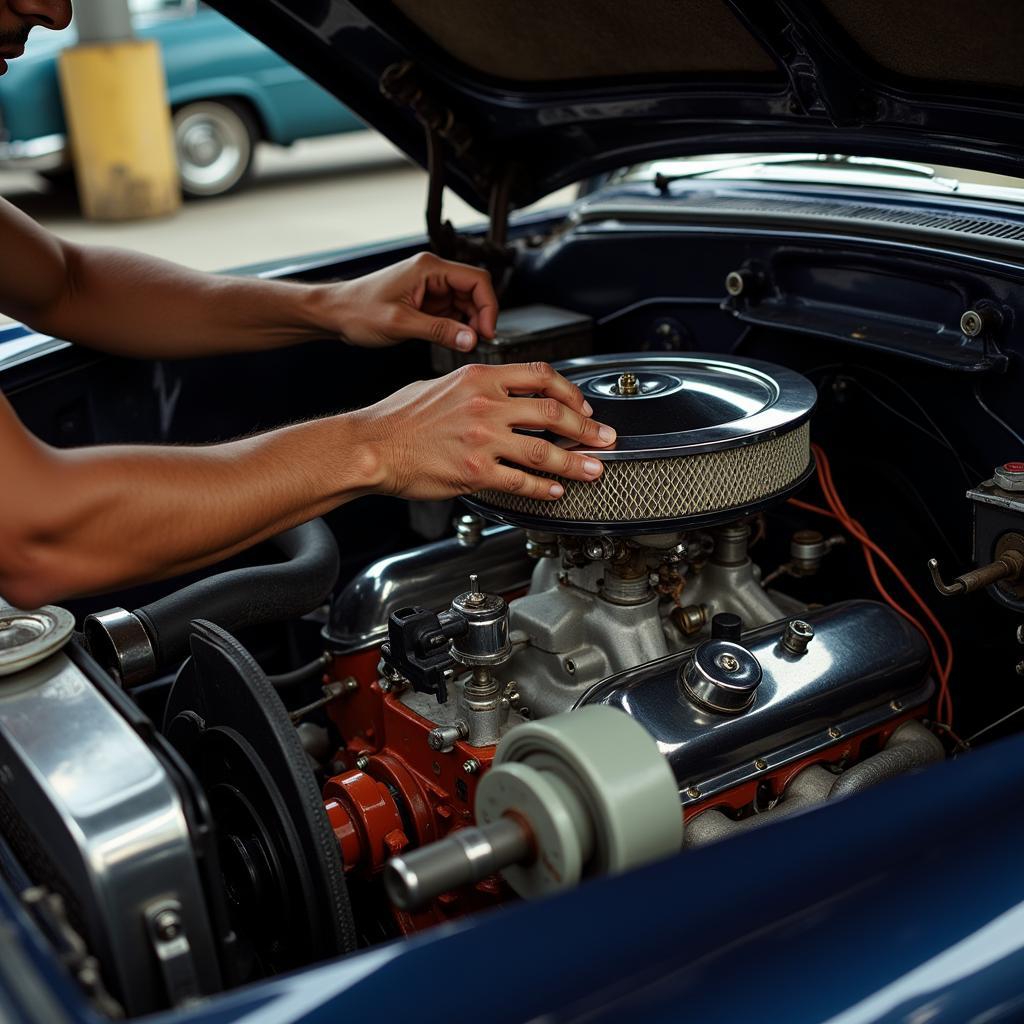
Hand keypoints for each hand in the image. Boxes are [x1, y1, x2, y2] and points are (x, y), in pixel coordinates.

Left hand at [322, 252, 497, 351]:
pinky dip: (457, 328)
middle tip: (477, 343)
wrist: (334, 314)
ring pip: (465, 304)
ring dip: (469, 325)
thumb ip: (440, 331)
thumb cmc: (357, 310)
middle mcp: (432, 274)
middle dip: (480, 317)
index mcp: (429, 268)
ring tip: (464, 344)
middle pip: (474, 292)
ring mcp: (429, 289)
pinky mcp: (425, 304)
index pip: (476, 279)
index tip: (487, 332)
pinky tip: (452, 341)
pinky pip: (451, 314)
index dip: (488, 306)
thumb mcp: (401, 323)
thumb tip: (472, 339)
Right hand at [350, 362, 617, 500]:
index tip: (584, 407)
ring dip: (576, 461)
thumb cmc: (398, 418)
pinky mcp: (475, 472)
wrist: (371, 446)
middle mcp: (485, 405)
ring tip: (594, 468)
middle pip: (552, 412)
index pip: (540, 376)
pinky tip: (556, 490)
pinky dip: (544, 488)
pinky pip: (520, 481)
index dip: (570, 392)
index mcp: (479, 378)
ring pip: (544, 449)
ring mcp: (482, 439)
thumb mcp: (441, 384)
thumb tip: (505, 394)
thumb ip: (477, 387)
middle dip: (586, 428)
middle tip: (604, 439)